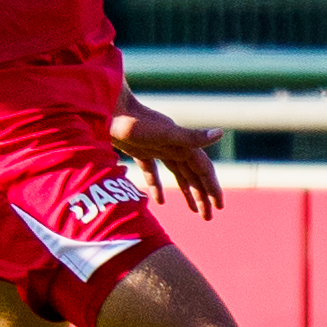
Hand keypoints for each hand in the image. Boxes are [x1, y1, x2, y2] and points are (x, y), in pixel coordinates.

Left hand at [111, 93, 225, 220]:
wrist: (107, 109)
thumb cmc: (135, 122)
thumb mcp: (165, 133)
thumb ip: (191, 137)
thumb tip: (219, 133)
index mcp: (182, 144)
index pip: (203, 170)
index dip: (212, 188)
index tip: (219, 207)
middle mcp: (173, 146)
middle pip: (193, 175)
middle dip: (203, 195)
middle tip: (208, 217)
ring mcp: (157, 148)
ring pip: (178, 174)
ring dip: (187, 192)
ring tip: (194, 211)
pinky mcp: (140, 151)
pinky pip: (153, 172)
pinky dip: (157, 186)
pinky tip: (158, 201)